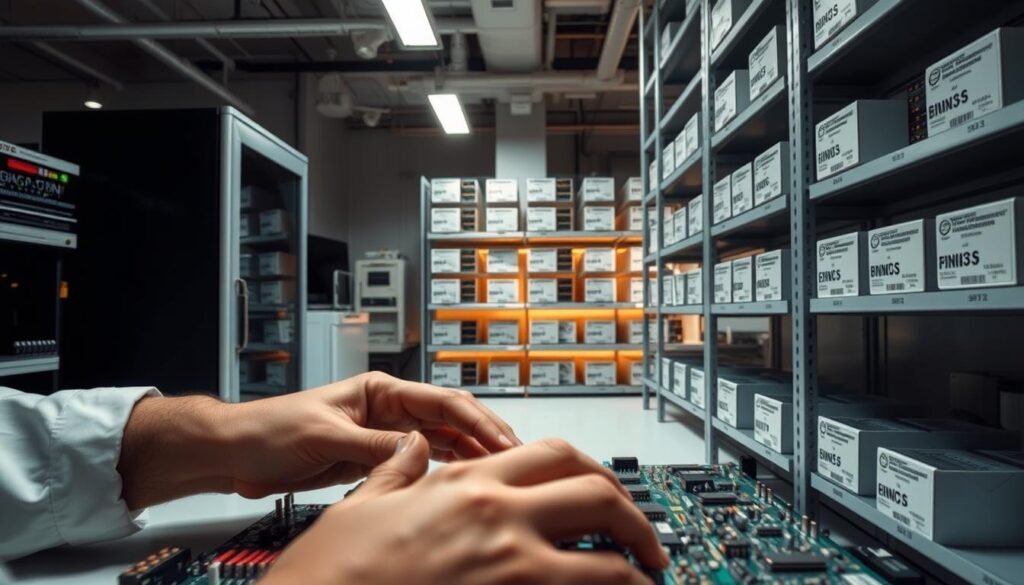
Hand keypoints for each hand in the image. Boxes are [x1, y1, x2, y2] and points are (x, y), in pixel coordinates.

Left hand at [222, 371, 520, 496]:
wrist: (237, 452)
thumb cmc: (270, 430)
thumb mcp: (325, 437)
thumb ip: (373, 445)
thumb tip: (418, 450)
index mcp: (379, 390)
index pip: (441, 401)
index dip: (477, 421)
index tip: (504, 441)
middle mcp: (387, 409)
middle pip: (449, 420)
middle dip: (484, 436)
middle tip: (516, 458)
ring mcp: (382, 434)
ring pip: (440, 442)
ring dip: (469, 454)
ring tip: (499, 470)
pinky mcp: (373, 458)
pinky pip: (419, 462)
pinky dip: (443, 470)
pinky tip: (463, 479)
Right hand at [262, 435, 667, 584]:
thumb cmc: (330, 571)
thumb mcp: (361, 504)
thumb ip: (397, 472)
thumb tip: (411, 451)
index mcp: (465, 483)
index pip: (555, 455)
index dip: (594, 471)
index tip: (609, 492)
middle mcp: (496, 518)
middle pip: (598, 496)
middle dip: (636, 519)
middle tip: (649, 543)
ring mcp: (508, 569)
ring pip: (606, 563)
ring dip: (633, 572)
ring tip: (644, 580)